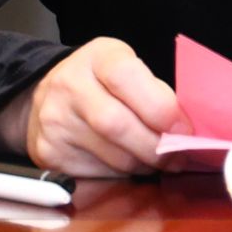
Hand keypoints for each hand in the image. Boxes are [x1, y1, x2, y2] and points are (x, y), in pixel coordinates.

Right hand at [0, 37, 189, 176]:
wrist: (47, 98)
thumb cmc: (101, 82)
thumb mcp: (126, 68)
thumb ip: (153, 91)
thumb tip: (184, 130)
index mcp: (97, 57)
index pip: (126, 77)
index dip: (159, 107)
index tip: (184, 129)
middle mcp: (69, 86)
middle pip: (117, 125)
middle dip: (156, 147)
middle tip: (179, 156)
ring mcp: (56, 122)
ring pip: (112, 156)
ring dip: (144, 164)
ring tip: (160, 161)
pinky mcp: (51, 154)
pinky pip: (98, 174)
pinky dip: (123, 175)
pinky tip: (131, 166)